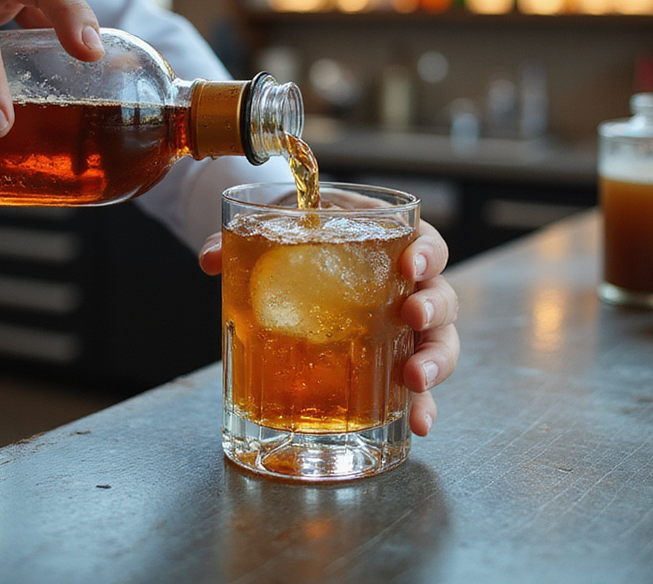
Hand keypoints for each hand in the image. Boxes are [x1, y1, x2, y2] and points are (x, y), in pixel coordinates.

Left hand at [198, 219, 459, 437]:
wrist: (298, 257)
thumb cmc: (305, 238)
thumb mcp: (282, 229)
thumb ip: (245, 241)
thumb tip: (210, 258)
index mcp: (393, 244)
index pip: (426, 244)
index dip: (426, 252)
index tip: (411, 262)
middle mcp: (409, 287)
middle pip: (441, 297)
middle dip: (432, 309)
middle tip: (412, 316)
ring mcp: (405, 329)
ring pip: (439, 343)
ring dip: (434, 362)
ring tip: (416, 379)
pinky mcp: (393, 362)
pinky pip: (417, 385)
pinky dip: (421, 405)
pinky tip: (418, 423)